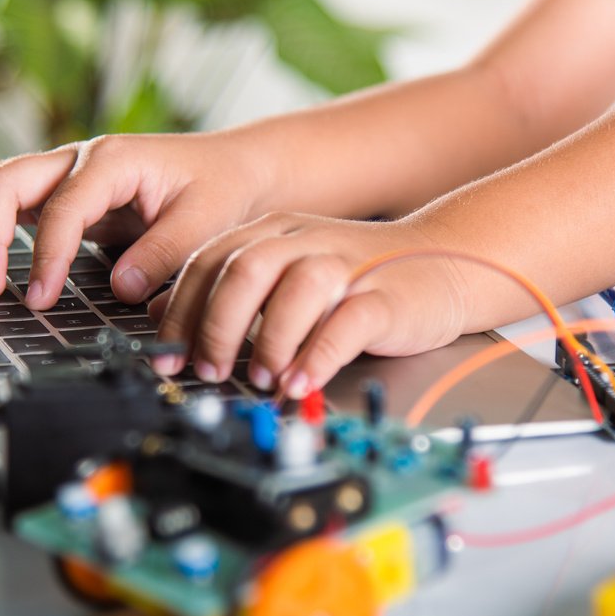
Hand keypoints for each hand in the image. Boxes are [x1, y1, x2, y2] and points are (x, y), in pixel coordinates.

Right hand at [0, 133, 267, 308]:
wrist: (231, 169)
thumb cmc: (219, 189)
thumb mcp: (206, 220)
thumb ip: (165, 252)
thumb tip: (121, 287)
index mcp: (113, 161)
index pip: (62, 208)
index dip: (45, 256)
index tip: (40, 299)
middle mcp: (77, 160)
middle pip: (4, 181)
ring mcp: (62, 174)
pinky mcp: (58, 195)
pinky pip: (2, 202)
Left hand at [151, 214, 470, 397]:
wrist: (447, 262)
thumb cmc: (359, 277)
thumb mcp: (286, 273)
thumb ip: (230, 288)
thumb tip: (167, 316)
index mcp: (273, 233)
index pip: (209, 262)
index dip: (182, 313)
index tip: (170, 359)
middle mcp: (306, 241)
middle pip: (244, 270)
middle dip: (217, 327)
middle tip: (210, 370)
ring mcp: (348, 266)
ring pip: (296, 290)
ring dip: (269, 340)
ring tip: (261, 377)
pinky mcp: (386, 297)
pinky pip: (347, 323)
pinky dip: (318, 356)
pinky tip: (301, 382)